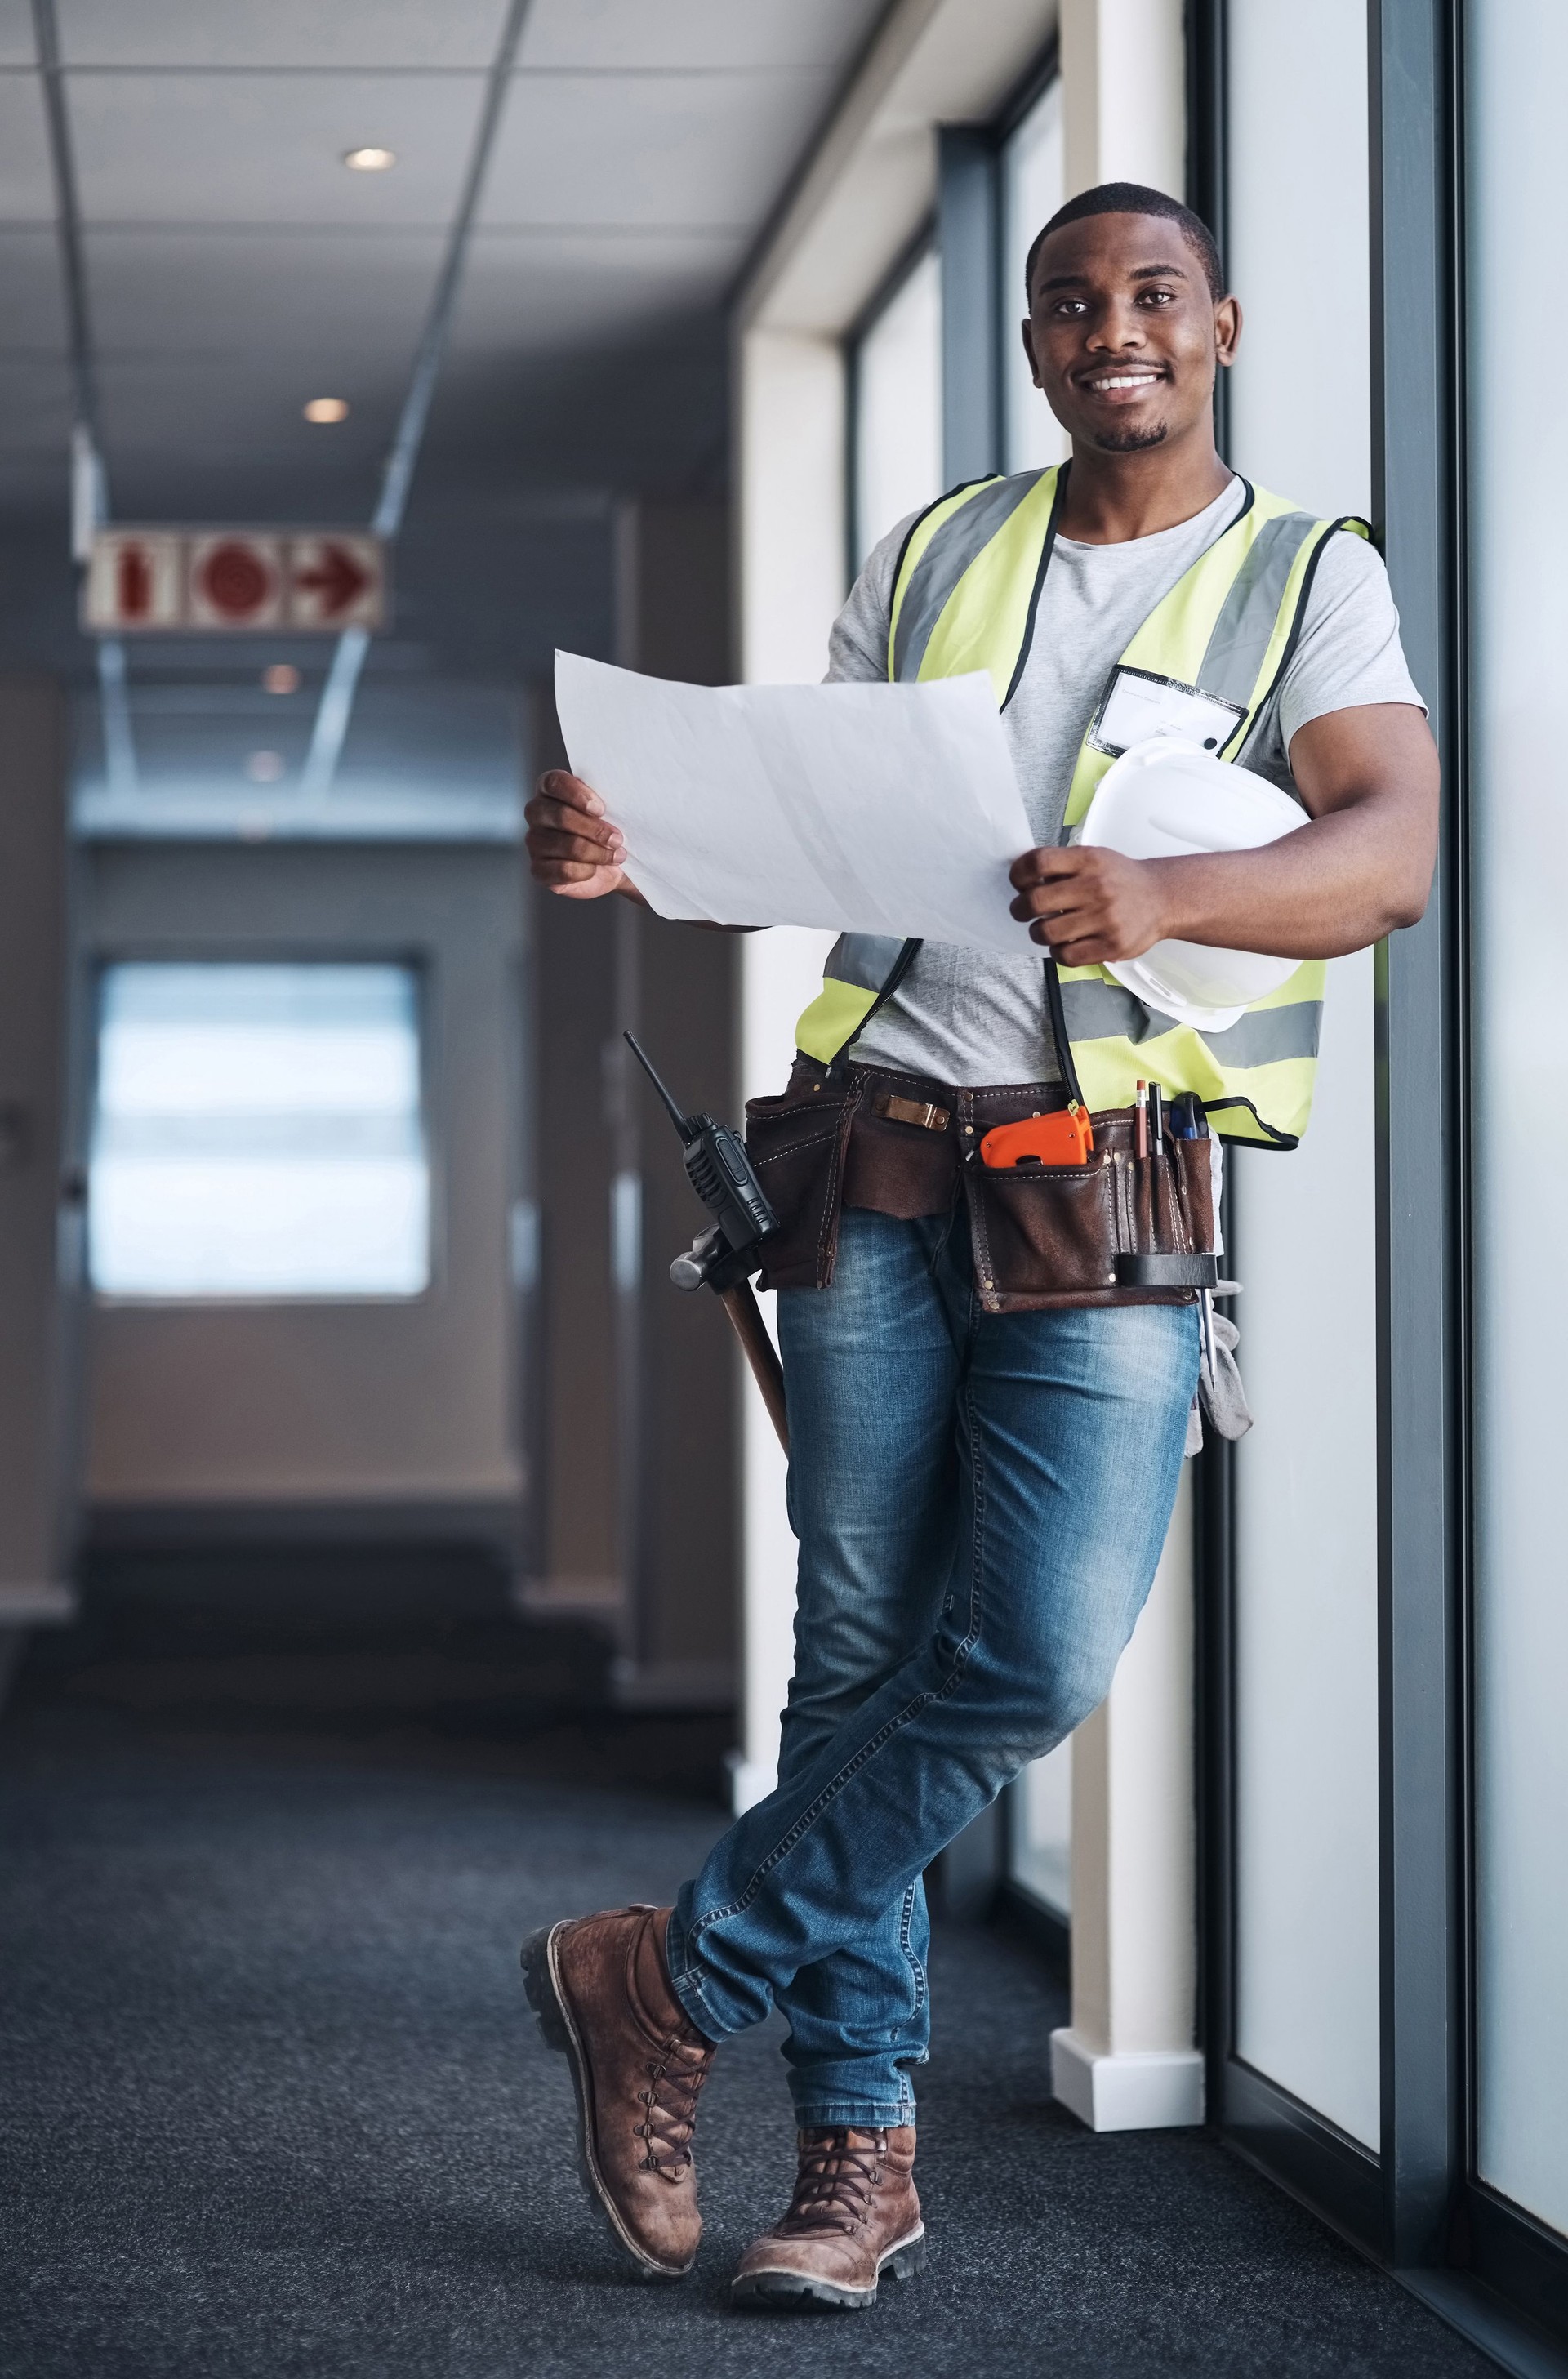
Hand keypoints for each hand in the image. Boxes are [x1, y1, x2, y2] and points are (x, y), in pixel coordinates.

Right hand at [525, 769, 628, 899]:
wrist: (610, 864)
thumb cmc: (607, 829)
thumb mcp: (610, 809)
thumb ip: (605, 799)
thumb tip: (615, 803)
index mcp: (549, 790)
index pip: (553, 782)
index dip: (577, 794)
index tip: (601, 809)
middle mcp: (536, 813)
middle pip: (561, 815)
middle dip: (595, 830)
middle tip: (617, 839)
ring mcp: (534, 841)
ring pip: (567, 845)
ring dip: (598, 853)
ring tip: (615, 856)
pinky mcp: (538, 870)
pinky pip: (563, 870)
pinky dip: (586, 871)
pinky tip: (595, 868)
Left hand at [1008, 844, 1169, 965]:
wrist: (1162, 899)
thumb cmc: (1122, 880)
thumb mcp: (1095, 858)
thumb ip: (1063, 866)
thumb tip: (1024, 880)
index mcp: (1089, 861)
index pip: (1038, 862)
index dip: (1018, 874)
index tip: (1018, 882)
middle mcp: (1096, 887)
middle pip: (1035, 901)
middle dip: (1020, 909)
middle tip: (1022, 911)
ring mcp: (1105, 918)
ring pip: (1046, 932)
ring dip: (1038, 932)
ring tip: (1045, 929)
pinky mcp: (1111, 945)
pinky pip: (1066, 955)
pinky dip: (1057, 952)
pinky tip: (1063, 944)